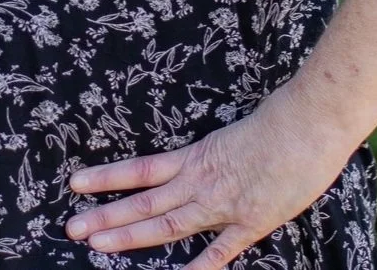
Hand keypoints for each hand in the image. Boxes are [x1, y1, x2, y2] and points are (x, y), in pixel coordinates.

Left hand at [64, 90, 350, 267]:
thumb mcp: (232, 137)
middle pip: (144, 203)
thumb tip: (196, 168)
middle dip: (106, 215)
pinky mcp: (250, 223)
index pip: (141, 170)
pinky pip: (220, 252)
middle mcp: (200, 182)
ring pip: (168, 226)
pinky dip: (199, 268)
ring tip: (96, 244)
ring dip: (130, 236)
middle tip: (71, 227)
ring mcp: (223, 205)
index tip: (76, 183)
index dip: (108, 177)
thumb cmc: (275, 121)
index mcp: (195, 157)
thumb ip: (213, 158)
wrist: (306, 124)